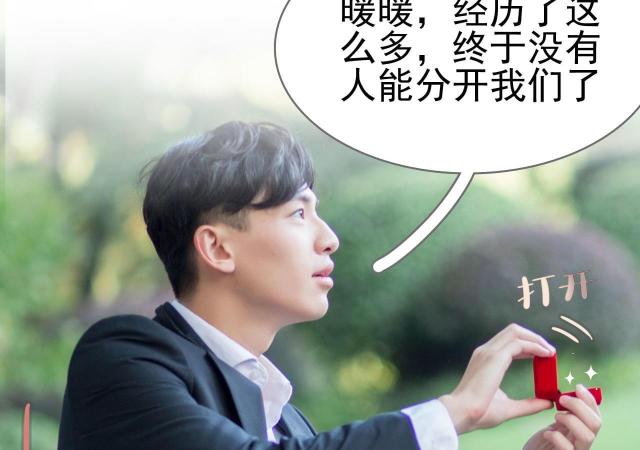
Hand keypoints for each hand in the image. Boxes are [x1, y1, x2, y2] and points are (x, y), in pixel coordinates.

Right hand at [438, 323, 555, 433]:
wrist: (463, 413)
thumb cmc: (479, 412)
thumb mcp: (509, 407)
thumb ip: (528, 404)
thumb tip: (547, 402)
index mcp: (485, 359)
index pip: (508, 341)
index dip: (528, 344)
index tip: (543, 356)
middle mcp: (486, 351)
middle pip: (513, 331)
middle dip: (533, 337)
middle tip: (550, 351)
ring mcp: (488, 352)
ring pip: (515, 332)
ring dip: (536, 339)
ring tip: (550, 351)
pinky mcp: (494, 357)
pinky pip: (519, 343)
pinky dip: (534, 346)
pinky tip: (546, 355)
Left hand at [523, 384, 601, 449]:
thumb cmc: (545, 440)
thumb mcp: (558, 423)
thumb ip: (567, 412)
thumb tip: (573, 391)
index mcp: (584, 431)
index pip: (597, 416)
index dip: (590, 400)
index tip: (577, 387)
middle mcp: (584, 442)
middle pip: (596, 424)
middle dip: (579, 406)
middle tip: (562, 399)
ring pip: (587, 436)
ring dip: (570, 420)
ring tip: (556, 417)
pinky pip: (568, 448)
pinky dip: (556, 436)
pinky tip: (547, 434)